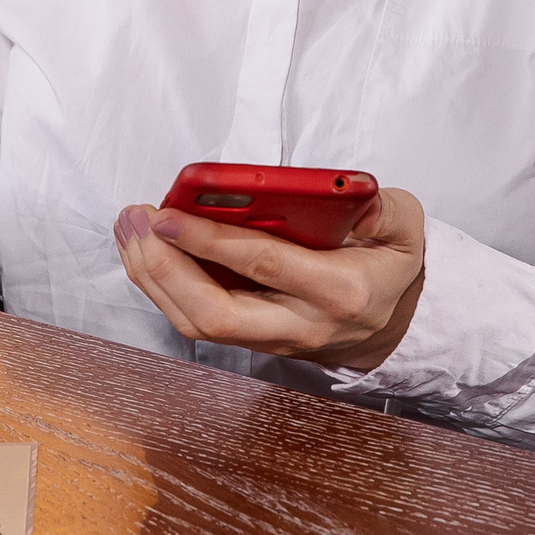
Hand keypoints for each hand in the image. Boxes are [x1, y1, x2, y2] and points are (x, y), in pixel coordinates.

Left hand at [115, 187, 428, 369]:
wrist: (392, 322)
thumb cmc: (388, 265)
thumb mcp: (404, 227)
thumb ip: (382, 207)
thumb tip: (341, 193)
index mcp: (338, 291)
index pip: (263, 266)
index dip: (209, 240)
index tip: (168, 214)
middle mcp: (300, 325)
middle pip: (215, 313)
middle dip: (164, 268)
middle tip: (136, 221)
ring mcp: (272, 339)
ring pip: (197, 322)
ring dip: (153, 277)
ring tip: (129, 229)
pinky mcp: (251, 340)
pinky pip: (196, 319)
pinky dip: (163, 285)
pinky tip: (144, 250)